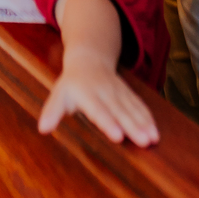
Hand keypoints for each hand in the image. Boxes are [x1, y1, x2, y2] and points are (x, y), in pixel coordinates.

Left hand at [38, 47, 158, 148]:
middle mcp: (105, 91)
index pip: (98, 110)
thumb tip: (42, 128)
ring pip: (132, 108)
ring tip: (153, 139)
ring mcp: (118, 91)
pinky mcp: (127, 93)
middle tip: (144, 141)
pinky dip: (148, 117)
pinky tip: (156, 131)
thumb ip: (53, 111)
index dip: (108, 123)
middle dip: (133, 126)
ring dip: (144, 123)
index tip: (118, 137)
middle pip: (120, 111)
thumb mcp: (59, 94)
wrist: (89, 56)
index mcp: (87, 93)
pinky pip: (139, 105)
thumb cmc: (71, 82)